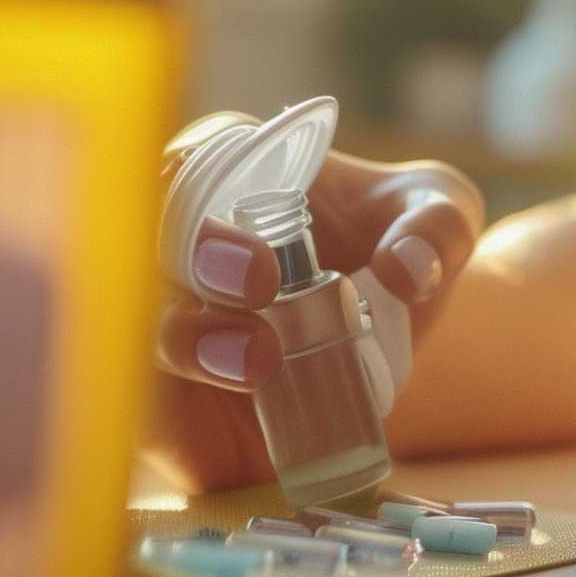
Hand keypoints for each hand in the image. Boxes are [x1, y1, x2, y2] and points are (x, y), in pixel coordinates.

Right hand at [137, 150, 484, 493]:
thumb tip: (406, 269)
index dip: (192, 174)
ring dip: (186, 339)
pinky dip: (165, 412)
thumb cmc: (397, 249)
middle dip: (198, 259)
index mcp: (233, 177)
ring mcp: (165, 327)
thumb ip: (437, 226)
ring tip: (263, 357)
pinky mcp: (167, 409)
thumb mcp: (440, 219)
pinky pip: (141, 411)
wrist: (394, 338)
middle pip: (149, 242)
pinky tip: (226, 415)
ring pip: (135, 329)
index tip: (240, 192)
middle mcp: (182, 249)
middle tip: (262, 282)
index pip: (190, 161)